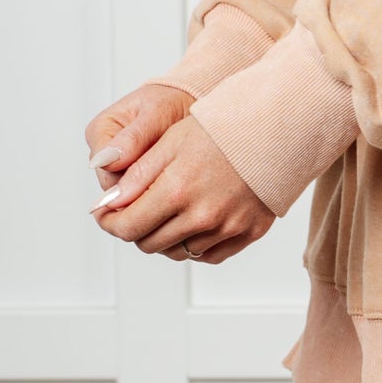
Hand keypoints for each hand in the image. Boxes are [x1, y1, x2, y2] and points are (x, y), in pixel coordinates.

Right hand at [87, 83, 194, 189]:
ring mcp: (115, 166)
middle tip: (168, 168)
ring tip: (169, 168)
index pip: (104, 170)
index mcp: (99, 131)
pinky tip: (168, 175)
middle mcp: (102, 151)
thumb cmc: (170, 102)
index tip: (156, 171)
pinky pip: (138, 193)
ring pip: (125, 194)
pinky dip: (155, 187)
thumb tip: (106, 161)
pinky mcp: (130, 176)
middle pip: (113, 187)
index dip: (130, 178)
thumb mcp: (156, 113)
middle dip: (141, 183)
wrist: (186, 103)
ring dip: (149, 186)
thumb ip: (133, 137)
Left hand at [91, 114, 274, 262]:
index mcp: (177, 190)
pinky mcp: (248, 233)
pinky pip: (209, 255)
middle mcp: (202, 216)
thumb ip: (137, 176)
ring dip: (165, 237)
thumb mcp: (171, 141)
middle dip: (135, 228)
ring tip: (167, 212)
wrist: (276, 127)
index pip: (127, 226)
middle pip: (150, 243)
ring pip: (178, 252)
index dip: (109, 222)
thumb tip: (110, 203)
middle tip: (136, 210)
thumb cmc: (222, 127)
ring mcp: (227, 228)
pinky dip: (195, 244)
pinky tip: (193, 223)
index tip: (105, 214)